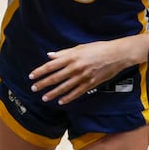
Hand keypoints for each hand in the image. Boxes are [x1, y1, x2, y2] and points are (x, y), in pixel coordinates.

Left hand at [29, 36, 144, 104]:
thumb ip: (64, 53)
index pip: (51, 66)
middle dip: (43, 84)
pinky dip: (68, 98)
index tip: (32, 76)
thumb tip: (49, 56)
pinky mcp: (90, 84)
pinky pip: (76, 93)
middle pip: (55, 78)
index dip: (40, 72)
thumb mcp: (80, 47)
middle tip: (34, 88)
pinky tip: (61, 101)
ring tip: (44, 97)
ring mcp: (83, 77)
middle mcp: (75, 67)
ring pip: (64, 88)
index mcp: (72, 57)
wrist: (116, 55)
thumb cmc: (98, 48)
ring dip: (53, 93)